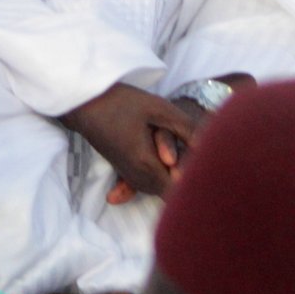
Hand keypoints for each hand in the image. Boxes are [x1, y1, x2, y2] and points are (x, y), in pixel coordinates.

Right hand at [62, 82, 201, 202]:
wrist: (82, 100)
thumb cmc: (121, 101)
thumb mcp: (160, 108)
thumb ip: (188, 130)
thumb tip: (211, 150)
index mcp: (146, 162)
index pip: (180, 189)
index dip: (197, 181)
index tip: (207, 168)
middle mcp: (136, 173)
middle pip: (171, 193)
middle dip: (186, 181)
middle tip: (199, 164)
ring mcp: (127, 173)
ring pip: (158, 189)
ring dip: (172, 179)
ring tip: (184, 160)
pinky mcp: (122, 168)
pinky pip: (145, 184)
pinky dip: (159, 179)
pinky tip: (167, 166)